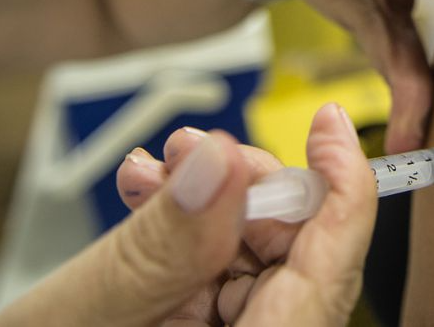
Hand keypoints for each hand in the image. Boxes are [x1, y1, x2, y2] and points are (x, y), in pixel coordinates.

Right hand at [0, 105, 373, 326]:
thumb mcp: (91, 309)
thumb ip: (163, 240)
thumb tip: (219, 161)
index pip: (333, 269)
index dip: (342, 188)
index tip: (328, 124)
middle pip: (295, 251)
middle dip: (245, 185)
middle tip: (195, 149)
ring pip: (250, 254)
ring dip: (203, 198)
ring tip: (152, 168)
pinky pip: (212, 271)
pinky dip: (182, 228)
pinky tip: (143, 194)